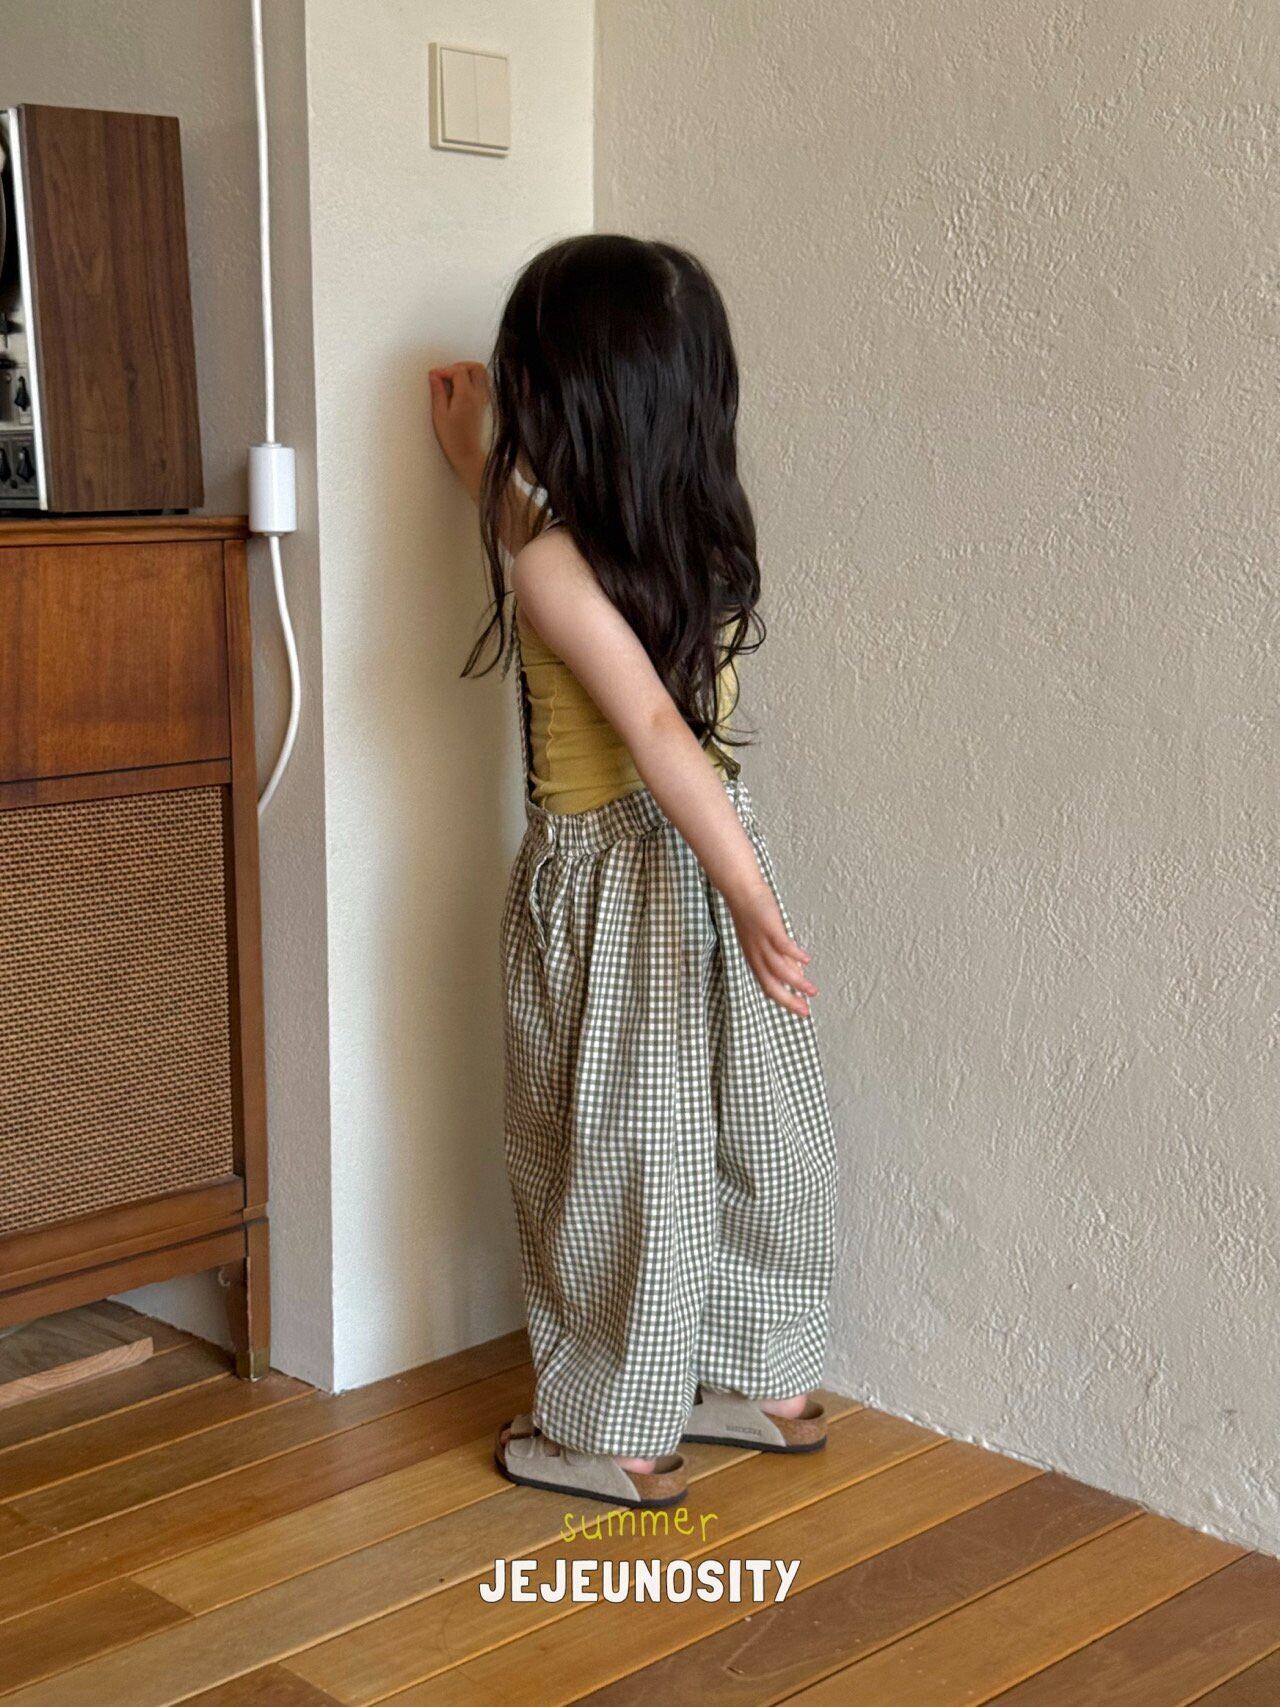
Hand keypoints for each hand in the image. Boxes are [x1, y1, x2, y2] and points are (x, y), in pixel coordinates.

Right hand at [429, 360, 489, 497]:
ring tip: (453, 381)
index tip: (434, 377)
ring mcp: (485, 400)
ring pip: (482, 374)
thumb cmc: (453, 439)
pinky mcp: (486, 406)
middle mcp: (479, 395)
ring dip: (468, 372)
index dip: (445, 370)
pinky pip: (483, 385)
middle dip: (459, 366)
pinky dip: (473, 381)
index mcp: (466, 396)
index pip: (458, 370)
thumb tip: (434, 375)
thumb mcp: (439, 415)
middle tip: (446, 375)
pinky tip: (461, 390)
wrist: (469, 455)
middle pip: (476, 367)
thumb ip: (437, 392)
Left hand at [726, 882, 816, 1017]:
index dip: (784, 1001)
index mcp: (754, 960)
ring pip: (778, 969)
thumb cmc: (755, 915)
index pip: (768, 987)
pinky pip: (782, 945)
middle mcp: (755, 955)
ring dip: (796, 982)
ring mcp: (761, 942)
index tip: (800, 1010)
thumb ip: (782, 958)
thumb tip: (798, 974)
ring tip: (812, 990)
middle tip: (805, 1012)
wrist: (741, 891)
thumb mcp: (766, 942)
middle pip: (771, 985)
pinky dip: (794, 955)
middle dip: (789, 1001)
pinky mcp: (768, 928)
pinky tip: (807, 961)